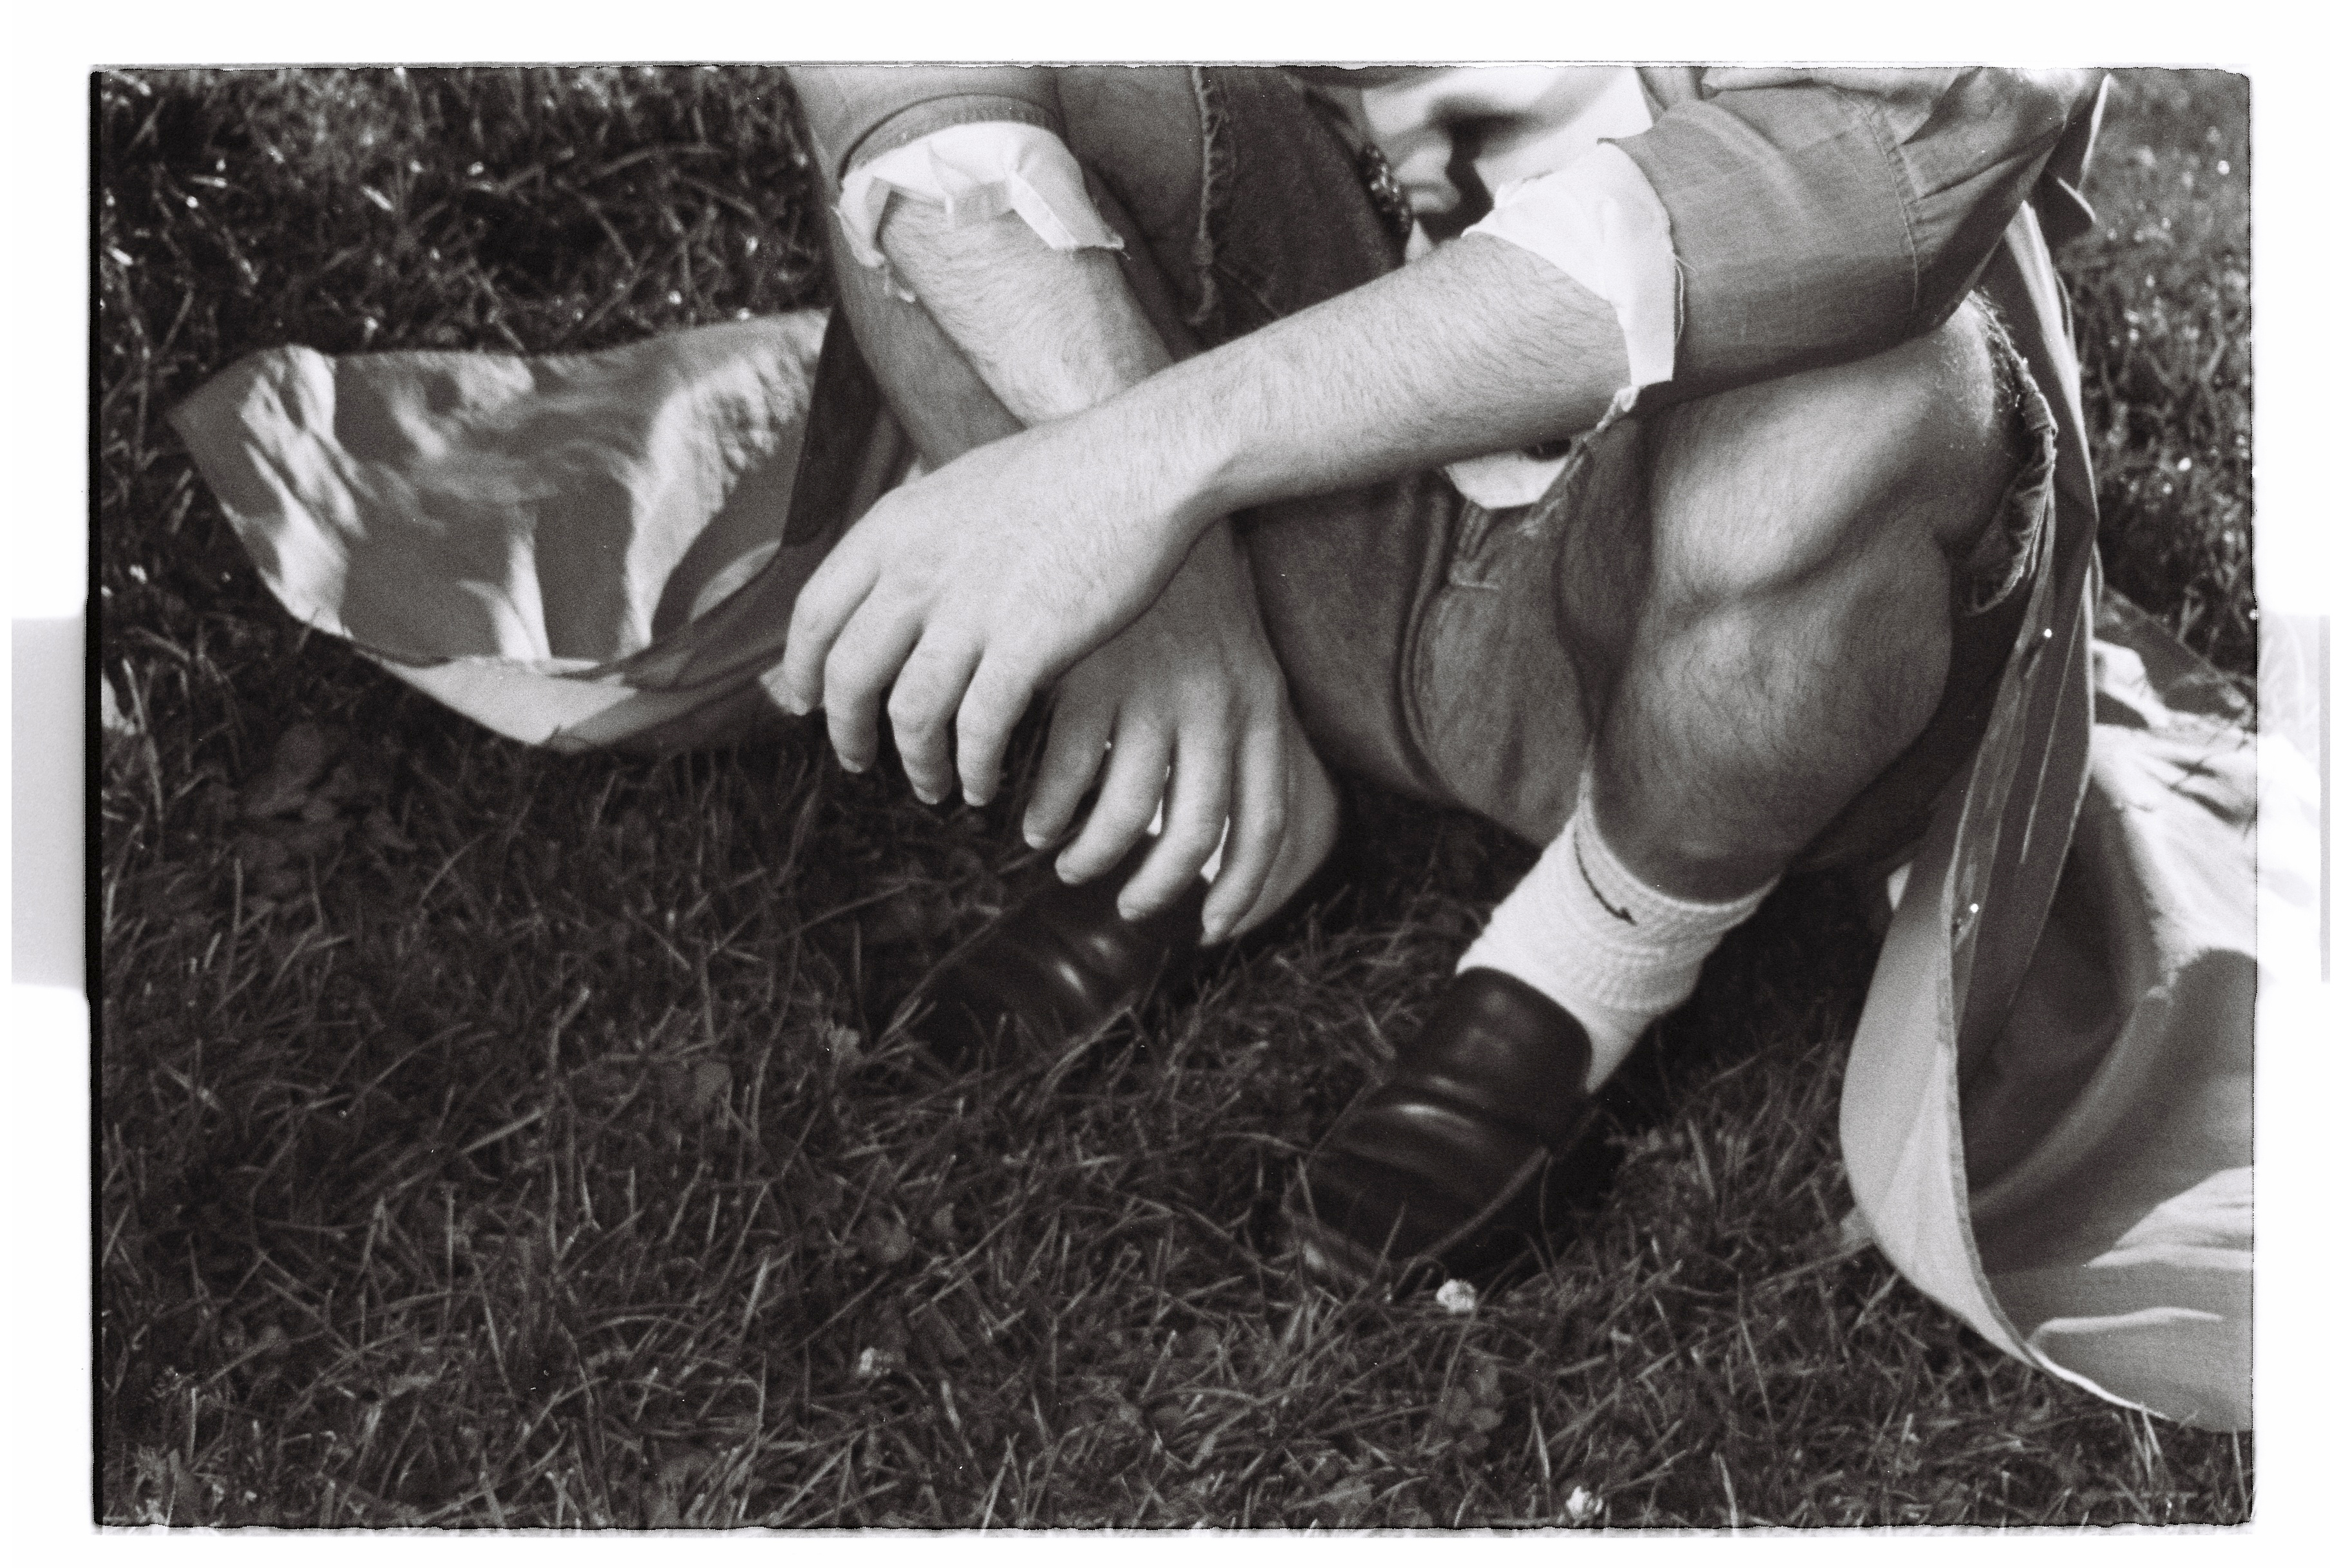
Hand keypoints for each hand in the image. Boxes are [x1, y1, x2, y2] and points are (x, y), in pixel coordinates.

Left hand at [774, 410, 1209, 807]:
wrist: (1140, 462)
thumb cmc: (1068, 470)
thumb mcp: (963, 485)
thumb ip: (921, 534)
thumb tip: (897, 571)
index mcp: (894, 528)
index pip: (814, 614)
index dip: (802, 671)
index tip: (807, 704)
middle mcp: (917, 571)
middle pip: (850, 675)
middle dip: (846, 731)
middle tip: (856, 760)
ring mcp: (969, 611)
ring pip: (910, 714)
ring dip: (916, 763)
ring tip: (931, 786)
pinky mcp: (1025, 647)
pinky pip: (980, 730)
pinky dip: (974, 768)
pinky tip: (984, 785)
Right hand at [1022, 522, 1296, 939]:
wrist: (1146, 480)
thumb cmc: (1190, 579)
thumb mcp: (1235, 653)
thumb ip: (1234, 724)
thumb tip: (1226, 809)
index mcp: (1260, 704)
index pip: (1267, 823)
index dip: (1244, 889)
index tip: (1211, 928)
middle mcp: (1215, 706)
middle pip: (1198, 835)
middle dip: (1157, 889)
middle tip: (1120, 902)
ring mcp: (1151, 693)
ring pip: (1127, 816)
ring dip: (1090, 853)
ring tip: (1057, 853)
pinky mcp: (1090, 678)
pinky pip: (1065, 774)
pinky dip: (1045, 807)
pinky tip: (1027, 809)